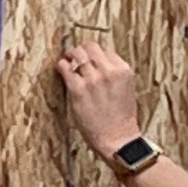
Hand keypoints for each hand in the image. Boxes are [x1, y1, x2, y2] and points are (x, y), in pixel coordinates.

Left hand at [56, 39, 144, 161]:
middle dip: (82, 51)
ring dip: (71, 57)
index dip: (96, 56)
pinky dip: (61, 66)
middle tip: (76, 57)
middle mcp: (108, 71)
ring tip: (68, 62)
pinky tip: (61, 70)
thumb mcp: (126, 89)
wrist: (117, 139)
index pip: (106, 50)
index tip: (91, 61)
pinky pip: (65, 67)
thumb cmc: (121, 118)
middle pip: (91, 47)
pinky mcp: (77, 89)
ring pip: (77, 54)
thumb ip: (114, 74)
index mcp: (123, 70)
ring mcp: (92, 79)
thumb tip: (98, 64)